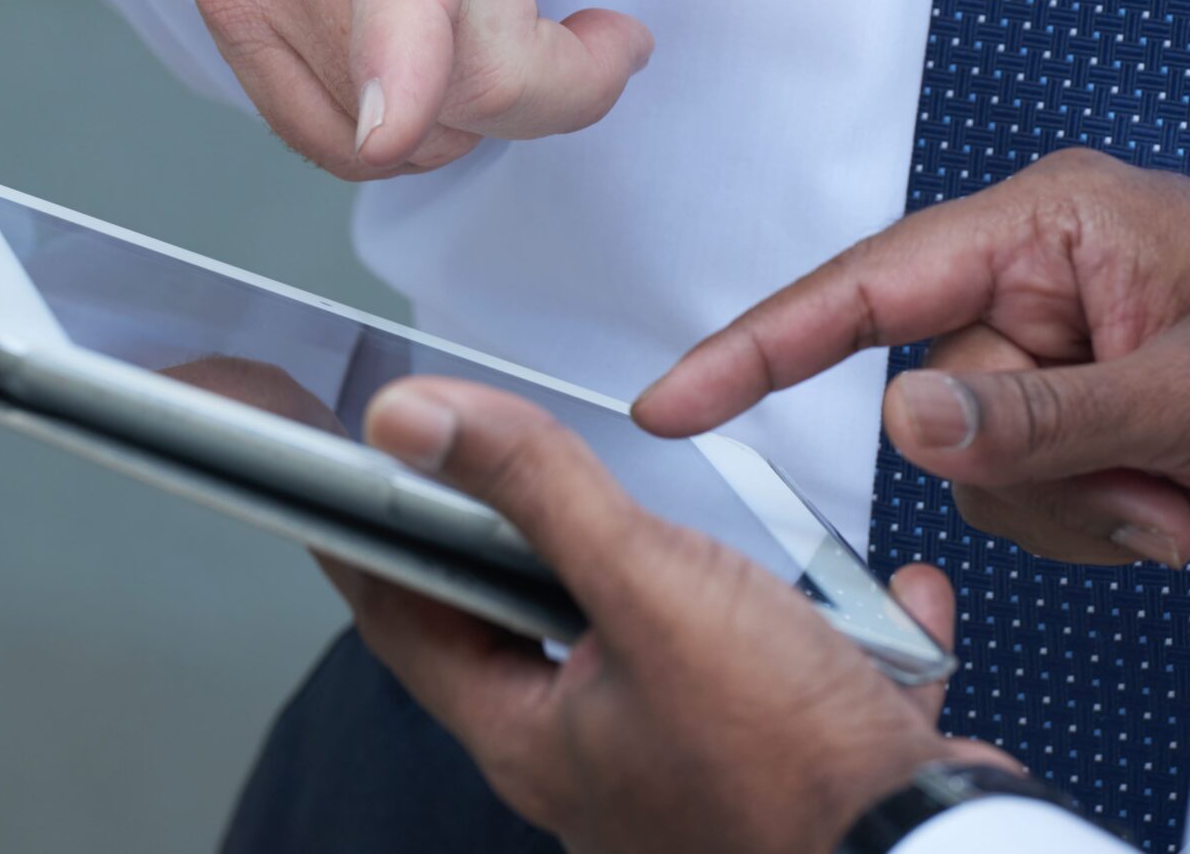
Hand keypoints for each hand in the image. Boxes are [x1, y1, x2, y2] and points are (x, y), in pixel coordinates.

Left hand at [341, 378, 1012, 853]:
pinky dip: (824, 623)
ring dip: (681, 581)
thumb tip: (410, 418)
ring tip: (690, 517)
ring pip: (664, 654)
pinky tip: (872, 592)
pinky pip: (792, 678)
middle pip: (528, 632)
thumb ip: (534, 489)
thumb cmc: (791, 758)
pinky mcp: (792, 768)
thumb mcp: (646, 585)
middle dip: (522, 545)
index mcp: (535, 736)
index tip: (317, 473)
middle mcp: (600, 765)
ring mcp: (694, 772)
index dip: (357, 533)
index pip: (403, 616)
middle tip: (492, 472)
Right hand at [633, 149, 1189, 567]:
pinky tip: (1185, 490)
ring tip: (1185, 483)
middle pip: (937, 399)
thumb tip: (898, 416)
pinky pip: (1034, 485)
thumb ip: (1040, 412)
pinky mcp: (1084, 393)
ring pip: (982, 462)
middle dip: (1037, 467)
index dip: (761, 345)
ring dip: (1082, 502)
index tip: (675, 401)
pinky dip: (1106, 513)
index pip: (869, 285)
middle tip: (1151, 479)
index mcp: (1050, 223)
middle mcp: (1039, 270)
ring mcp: (1061, 335)